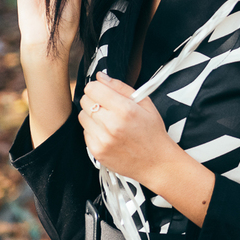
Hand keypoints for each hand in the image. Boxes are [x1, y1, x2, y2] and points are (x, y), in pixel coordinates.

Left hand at [79, 73, 214, 224]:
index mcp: (125, 109)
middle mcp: (112, 124)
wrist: (156, 163)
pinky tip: (107, 133)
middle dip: (94, 99)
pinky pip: (85, 132)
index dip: (98, 87)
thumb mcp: (145, 104)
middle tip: (107, 106)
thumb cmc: (153, 132)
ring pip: (82, 116)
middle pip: (85, 100)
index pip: (93, 88)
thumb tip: (100, 76)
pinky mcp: (97, 151)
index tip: (104, 91)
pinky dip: (93, 130)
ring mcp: (102, 139)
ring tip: (108, 120)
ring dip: (92, 115)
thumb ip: (121, 87)